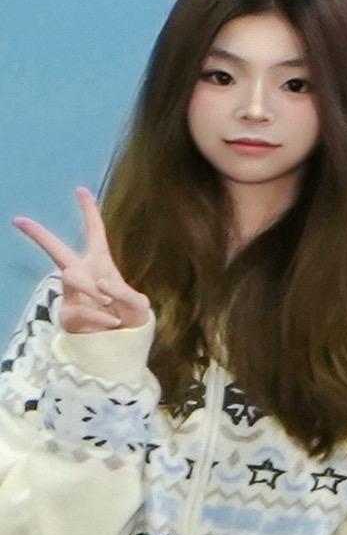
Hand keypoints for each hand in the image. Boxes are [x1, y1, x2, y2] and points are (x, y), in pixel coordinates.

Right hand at [13, 189, 151, 334]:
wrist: (124, 344)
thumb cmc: (133, 317)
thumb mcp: (138, 303)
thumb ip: (123, 292)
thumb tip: (99, 285)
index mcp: (101, 264)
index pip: (95, 233)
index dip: (89, 212)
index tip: (81, 190)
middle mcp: (82, 274)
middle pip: (56, 250)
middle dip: (39, 235)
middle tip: (19, 220)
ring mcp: (71, 294)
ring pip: (71, 277)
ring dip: (91, 289)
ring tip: (109, 304)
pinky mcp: (67, 314)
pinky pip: (78, 308)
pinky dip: (98, 316)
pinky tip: (111, 323)